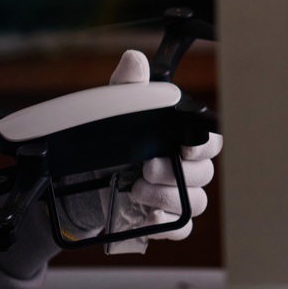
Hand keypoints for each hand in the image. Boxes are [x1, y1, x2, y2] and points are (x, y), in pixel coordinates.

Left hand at [101, 50, 220, 253]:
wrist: (77, 183)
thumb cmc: (104, 144)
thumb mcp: (110, 112)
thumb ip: (127, 89)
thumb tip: (135, 59)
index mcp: (179, 141)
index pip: (210, 142)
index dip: (203, 146)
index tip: (183, 147)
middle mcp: (184, 169)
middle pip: (204, 174)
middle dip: (176, 173)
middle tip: (146, 168)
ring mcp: (176, 197)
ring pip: (195, 202)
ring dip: (168, 197)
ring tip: (136, 190)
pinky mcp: (163, 222)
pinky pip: (181, 228)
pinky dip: (169, 225)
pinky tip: (149, 218)